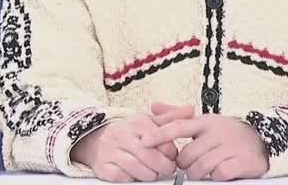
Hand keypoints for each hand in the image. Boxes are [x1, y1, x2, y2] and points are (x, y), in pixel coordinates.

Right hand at [71, 102, 195, 182]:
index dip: (171, 151)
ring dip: (150, 175)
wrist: (97, 139)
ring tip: (154, 173)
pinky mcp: (103, 166)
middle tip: (167, 169)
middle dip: (163, 167)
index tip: (172, 155)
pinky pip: (121, 177)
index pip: (161, 139)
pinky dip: (131, 179)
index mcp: (137, 123)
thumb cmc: (127, 132)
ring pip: (137, 168)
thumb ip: (170, 118)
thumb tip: (191, 110)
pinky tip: (136, 174)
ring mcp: (111, 151)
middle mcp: (123, 135)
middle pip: (150, 156)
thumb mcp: (148, 121)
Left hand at [142, 114, 269, 181]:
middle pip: (187, 155)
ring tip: (202, 170)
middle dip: (184, 164)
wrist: (261, 140)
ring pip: (200, 167)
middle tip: (189, 164)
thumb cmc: (226, 132)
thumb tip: (153, 107)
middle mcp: (216, 132)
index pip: (177, 126)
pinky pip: (219, 174)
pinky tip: (218, 171)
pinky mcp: (241, 161)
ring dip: (198, 173)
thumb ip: (176, 116)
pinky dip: (215, 176)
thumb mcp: (203, 121)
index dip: (159, 134)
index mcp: (204, 122)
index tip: (144, 141)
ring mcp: (229, 147)